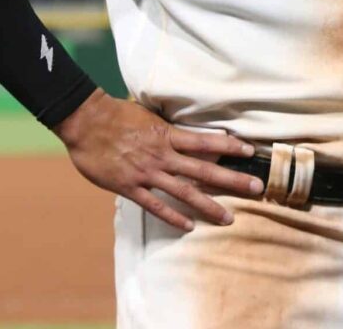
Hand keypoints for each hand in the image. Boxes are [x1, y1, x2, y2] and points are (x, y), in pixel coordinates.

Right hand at [54, 88, 262, 231]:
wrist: (86, 122)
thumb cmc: (116, 114)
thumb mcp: (149, 115)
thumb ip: (168, 127)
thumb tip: (186, 128)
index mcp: (168, 135)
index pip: (206, 141)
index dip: (229, 146)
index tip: (250, 151)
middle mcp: (163, 155)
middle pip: (205, 169)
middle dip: (232, 179)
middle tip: (257, 188)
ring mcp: (148, 172)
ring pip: (185, 192)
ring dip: (208, 206)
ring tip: (228, 218)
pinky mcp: (130, 187)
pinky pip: (155, 205)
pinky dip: (172, 217)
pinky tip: (188, 227)